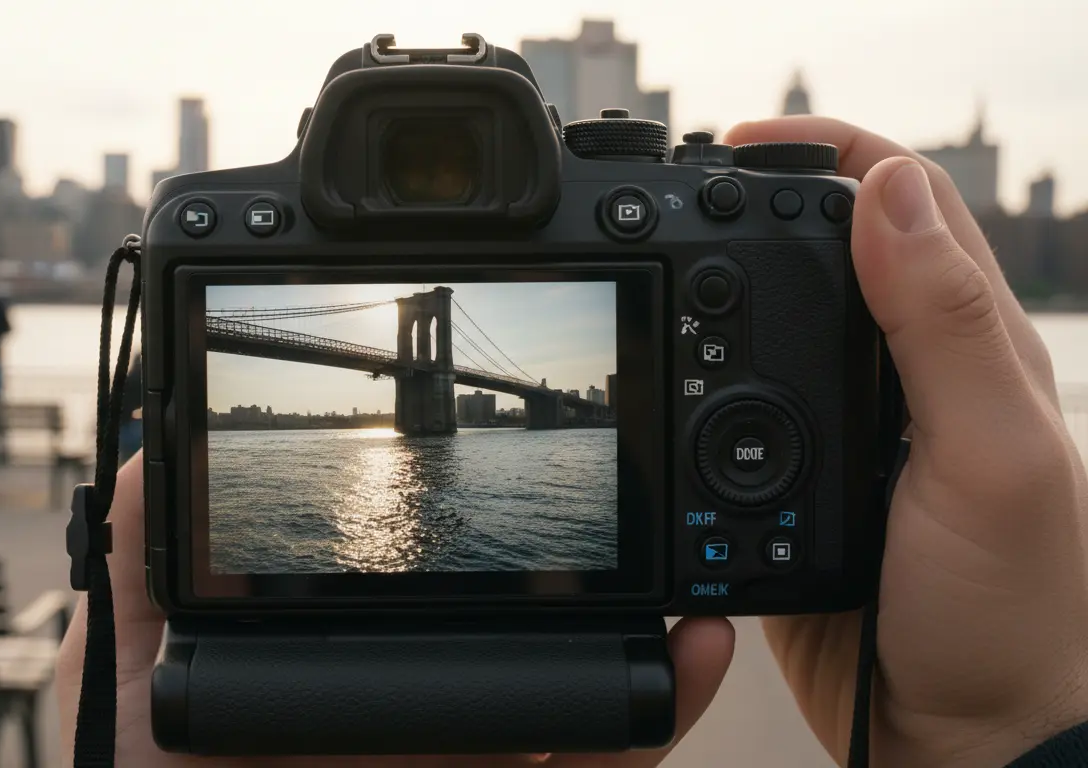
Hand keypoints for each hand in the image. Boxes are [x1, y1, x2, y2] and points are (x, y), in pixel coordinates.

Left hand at [57, 453, 736, 766]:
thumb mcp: (129, 681)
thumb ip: (140, 573)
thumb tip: (153, 452)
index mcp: (341, 687)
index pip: (418, 608)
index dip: (473, 556)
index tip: (508, 488)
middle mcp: (415, 725)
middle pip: (517, 651)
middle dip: (586, 592)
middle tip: (631, 525)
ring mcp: (466, 765)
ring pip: (576, 705)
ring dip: (644, 641)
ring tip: (682, 579)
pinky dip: (656, 717)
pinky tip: (690, 653)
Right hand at [724, 117, 1087, 766]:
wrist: (964, 737)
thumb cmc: (1011, 613)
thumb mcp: (989, 458)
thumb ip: (942, 327)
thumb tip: (886, 191)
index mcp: (965, 342)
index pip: (900, 203)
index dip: (825, 154)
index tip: (738, 148)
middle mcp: (908, 373)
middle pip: (828, 249)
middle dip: (755, 205)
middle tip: (678, 197)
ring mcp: (849, 429)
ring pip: (775, 323)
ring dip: (720, 284)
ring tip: (662, 267)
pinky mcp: (798, 483)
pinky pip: (740, 408)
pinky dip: (700, 378)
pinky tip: (670, 375)